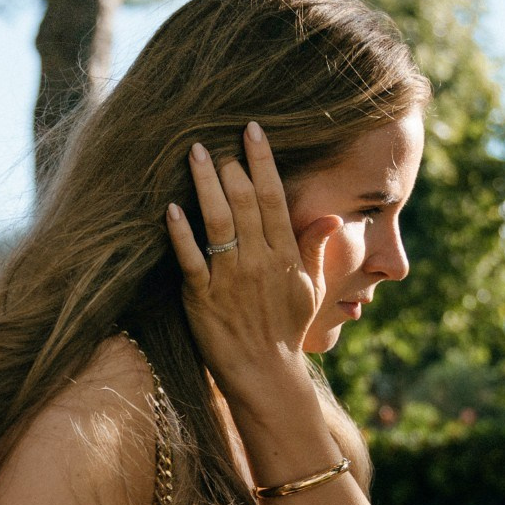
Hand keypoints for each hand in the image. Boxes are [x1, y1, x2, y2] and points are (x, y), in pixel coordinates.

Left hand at [163, 122, 340, 403]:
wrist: (264, 373)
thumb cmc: (286, 330)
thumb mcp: (310, 289)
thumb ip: (315, 250)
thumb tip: (333, 217)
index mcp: (284, 254)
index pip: (273, 197)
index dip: (263, 161)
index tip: (253, 131)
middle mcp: (258, 260)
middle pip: (244, 202)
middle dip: (231, 165)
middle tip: (215, 136)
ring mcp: (230, 278)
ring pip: (218, 222)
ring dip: (206, 184)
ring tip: (194, 153)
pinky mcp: (203, 297)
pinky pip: (191, 259)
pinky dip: (181, 233)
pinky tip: (172, 208)